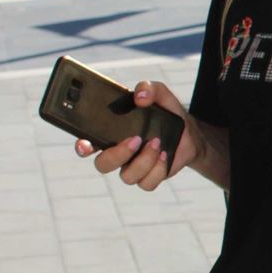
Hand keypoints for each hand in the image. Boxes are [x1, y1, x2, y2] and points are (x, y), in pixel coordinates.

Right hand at [73, 80, 197, 191]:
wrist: (189, 132)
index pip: (87, 144)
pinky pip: (147, 184)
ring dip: (143, 160)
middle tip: (135, 139)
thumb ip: (149, 88)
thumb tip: (140, 96)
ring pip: (127, 176)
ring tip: (157, 143)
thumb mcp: (161, 95)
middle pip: (102, 165)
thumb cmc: (167, 113)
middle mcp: (117, 154)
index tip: (85, 144)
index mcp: (110, 134)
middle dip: (117, 154)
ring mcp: (133, 167)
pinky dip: (157, 170)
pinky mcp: (150, 178)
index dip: (82, 147)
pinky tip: (165, 155)